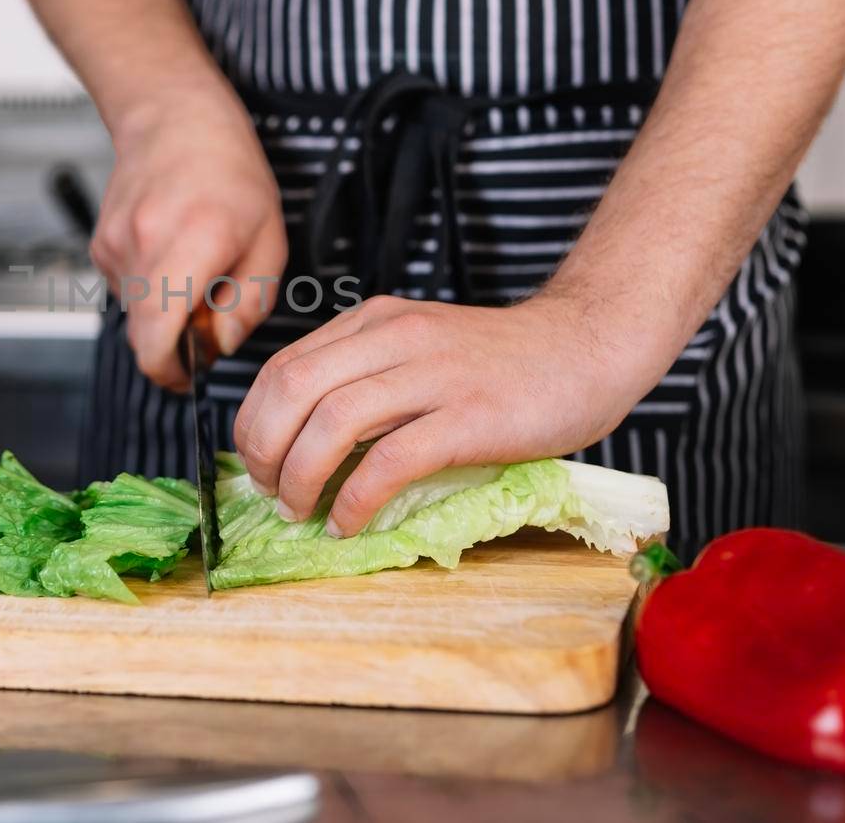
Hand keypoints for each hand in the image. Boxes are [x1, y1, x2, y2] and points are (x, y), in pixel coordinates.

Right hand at [91, 90, 286, 387]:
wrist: (174, 119)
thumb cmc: (229, 173)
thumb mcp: (268, 239)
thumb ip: (248, 303)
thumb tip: (217, 346)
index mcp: (191, 243)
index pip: (156, 336)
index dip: (170, 372)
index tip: (188, 377)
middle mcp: (143, 246)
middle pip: (145, 334)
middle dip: (176, 342)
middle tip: (209, 310)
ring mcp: (114, 246)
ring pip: (137, 314)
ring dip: (165, 310)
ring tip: (194, 266)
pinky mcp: (100, 246)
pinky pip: (128, 291)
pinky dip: (151, 288)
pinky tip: (171, 250)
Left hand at [231, 293, 666, 535]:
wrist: (589, 343)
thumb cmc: (502, 361)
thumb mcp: (418, 347)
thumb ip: (368, 376)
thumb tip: (306, 439)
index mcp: (373, 322)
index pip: (282, 367)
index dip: (255, 422)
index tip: (256, 463)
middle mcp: (393, 338)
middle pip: (292, 390)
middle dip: (265, 450)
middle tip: (270, 493)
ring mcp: (432, 375)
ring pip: (332, 423)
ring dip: (301, 476)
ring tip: (300, 512)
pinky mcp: (468, 417)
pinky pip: (390, 461)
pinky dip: (355, 498)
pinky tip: (348, 523)